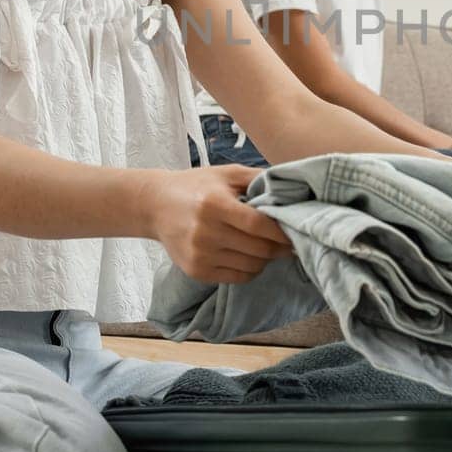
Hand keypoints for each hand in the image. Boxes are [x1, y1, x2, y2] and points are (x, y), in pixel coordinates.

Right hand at [145, 165, 292, 283]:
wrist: (155, 206)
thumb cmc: (196, 186)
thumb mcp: (226, 174)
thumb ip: (258, 178)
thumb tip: (292, 186)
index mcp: (215, 204)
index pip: (258, 225)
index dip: (281, 232)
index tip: (295, 231)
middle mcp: (206, 232)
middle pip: (258, 249)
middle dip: (280, 248)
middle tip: (290, 243)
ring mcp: (200, 255)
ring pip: (250, 266)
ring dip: (266, 259)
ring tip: (270, 248)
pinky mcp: (196, 271)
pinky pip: (236, 278)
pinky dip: (250, 270)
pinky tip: (251, 257)